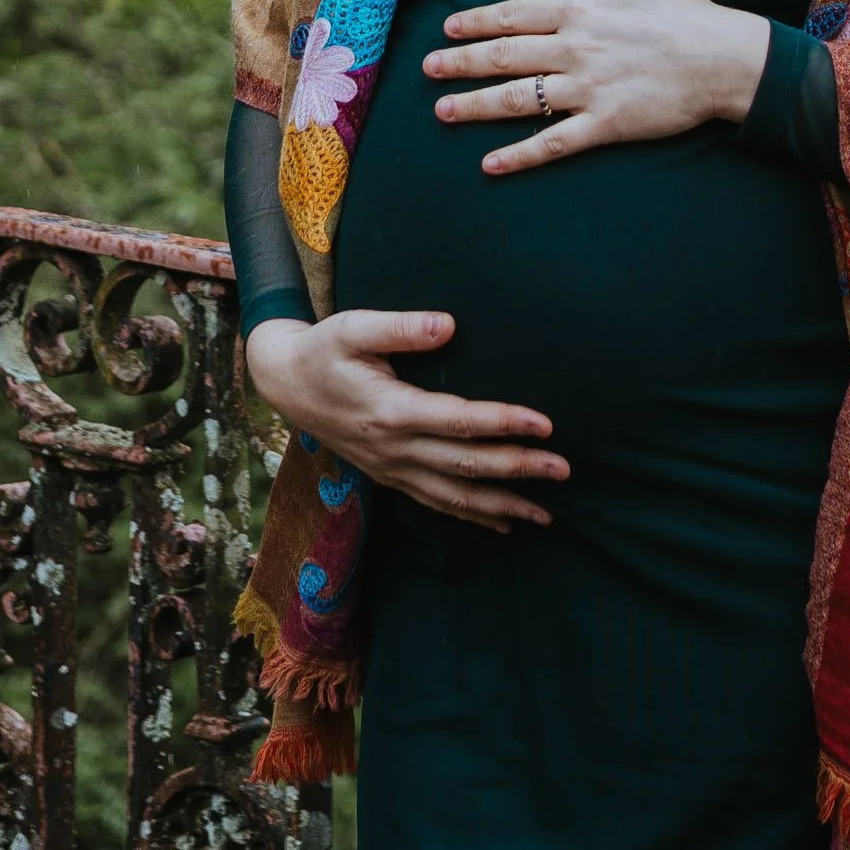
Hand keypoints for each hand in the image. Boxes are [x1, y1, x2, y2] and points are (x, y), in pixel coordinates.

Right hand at [243, 308, 568, 529]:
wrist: (285, 384)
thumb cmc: (324, 349)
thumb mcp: (353, 327)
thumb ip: (400, 327)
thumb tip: (448, 324)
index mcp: (391, 410)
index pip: (459, 422)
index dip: (503, 423)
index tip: (544, 423)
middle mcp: (394, 448)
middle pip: (466, 465)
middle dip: (517, 470)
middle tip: (563, 470)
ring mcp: (392, 468)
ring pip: (454, 495)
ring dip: (502, 505)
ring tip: (546, 514)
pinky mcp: (390, 476)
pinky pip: (436, 503)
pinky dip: (471, 516)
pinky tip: (503, 525)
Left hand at [423, 0, 772, 174]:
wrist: (723, 58)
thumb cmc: (681, 13)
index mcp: (579, 12)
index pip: (512, 16)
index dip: (475, 22)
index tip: (447, 29)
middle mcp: (575, 49)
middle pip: (503, 56)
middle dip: (460, 63)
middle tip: (428, 70)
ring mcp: (588, 89)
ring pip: (517, 99)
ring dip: (475, 106)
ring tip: (443, 112)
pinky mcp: (605, 125)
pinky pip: (554, 142)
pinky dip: (520, 155)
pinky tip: (491, 164)